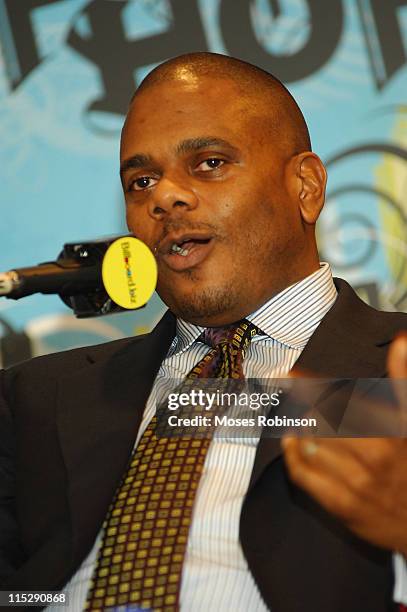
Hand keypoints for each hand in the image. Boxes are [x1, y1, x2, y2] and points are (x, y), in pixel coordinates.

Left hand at [282, 333, 406, 555]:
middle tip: (294, 396)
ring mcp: (354, 482)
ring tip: (301, 419)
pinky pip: (303, 473)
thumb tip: (401, 340)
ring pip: (309, 444)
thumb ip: (403, 378)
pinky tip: (293, 442)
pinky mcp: (340, 504)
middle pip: (320, 421)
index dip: (309, 385)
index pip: (339, 399)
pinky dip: (292, 454)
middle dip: (307, 407)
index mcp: (387, 431)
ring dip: (300, 428)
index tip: (289, 373)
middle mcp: (370, 456)